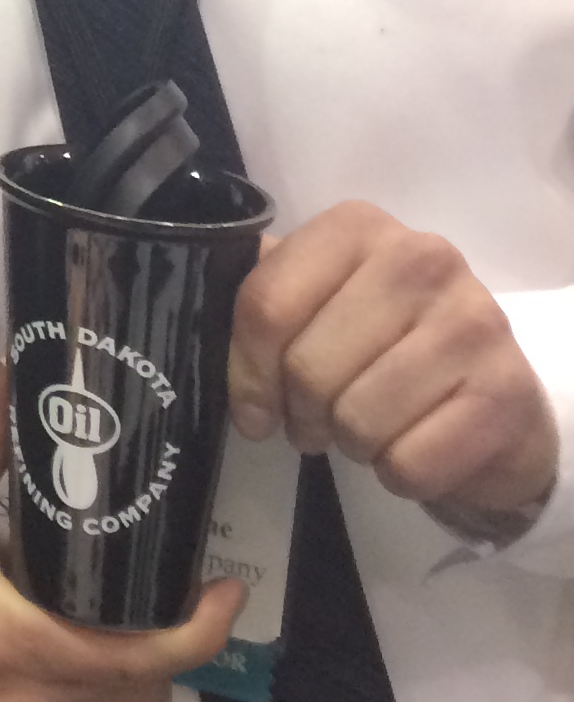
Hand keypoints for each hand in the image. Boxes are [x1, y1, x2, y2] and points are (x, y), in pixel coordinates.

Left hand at [227, 202, 557, 524]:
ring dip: (352, 444)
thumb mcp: (322, 302)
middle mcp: (422, 258)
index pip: (266, 302)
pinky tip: (413, 447)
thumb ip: (265, 301)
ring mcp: (473, 323)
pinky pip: (409, 464)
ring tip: (367, 430)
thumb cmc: (385, 346)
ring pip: (357, 419)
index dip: (245, 370)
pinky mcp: (505, 394)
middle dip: (302, 413)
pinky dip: (399, 474)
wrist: (491, 396)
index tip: (253, 408)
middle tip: (317, 421)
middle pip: (308, 367)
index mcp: (358, 226)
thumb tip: (196, 327)